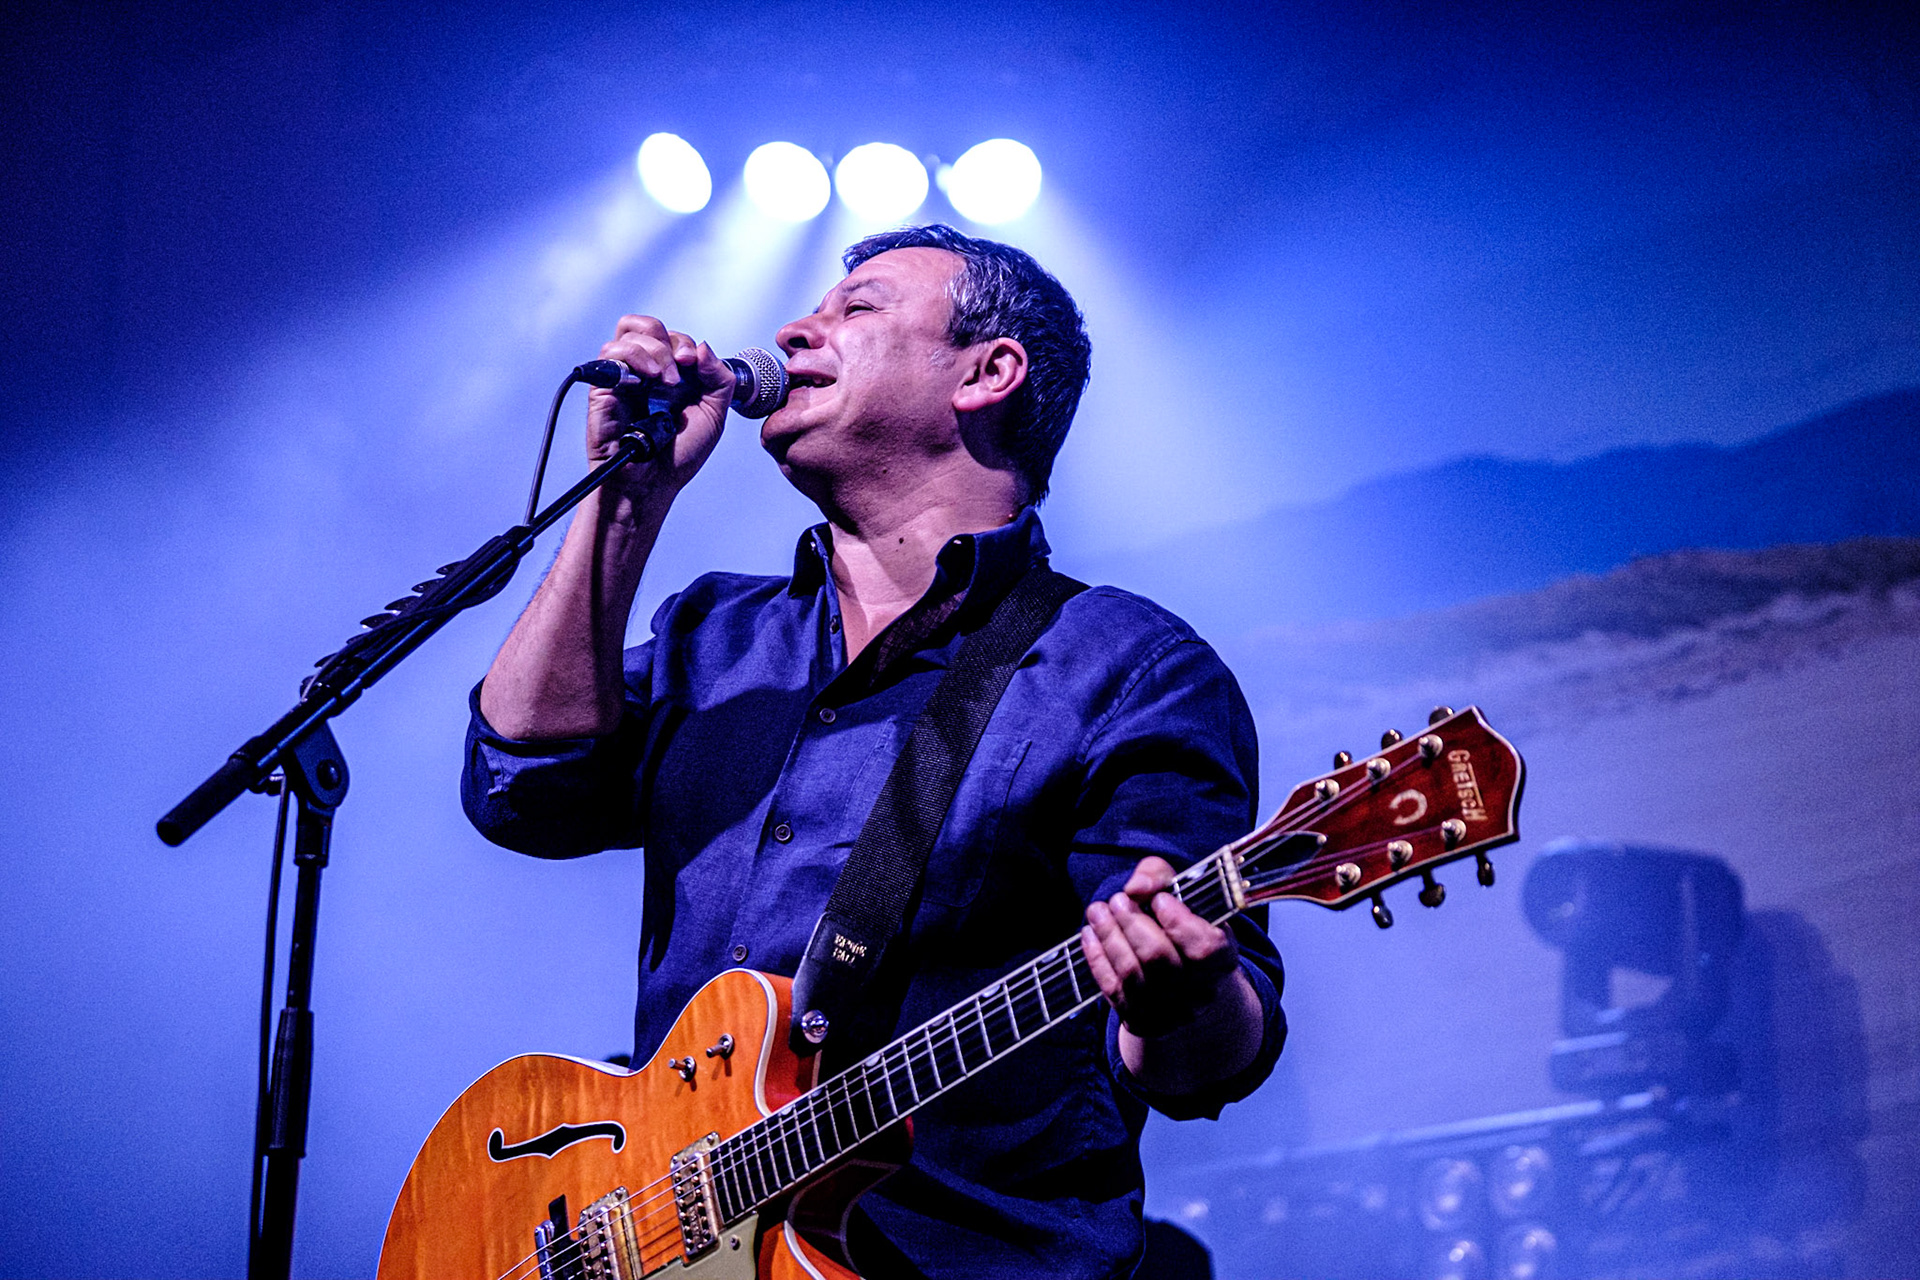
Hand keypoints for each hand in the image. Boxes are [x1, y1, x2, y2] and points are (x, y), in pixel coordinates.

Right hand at [588, 315, 733, 495]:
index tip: (693, 363)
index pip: (670, 337)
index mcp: (668, 374)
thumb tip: (702, 346)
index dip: (684, 343)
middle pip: (644, 326)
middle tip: (680, 365)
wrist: (653, 484)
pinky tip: (646, 383)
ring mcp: (622, 378)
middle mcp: (643, 372)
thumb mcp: (714, 414)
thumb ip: (718, 378)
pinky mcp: (603, 388)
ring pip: (626, 334)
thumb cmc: (679, 455)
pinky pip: (610, 354)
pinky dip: (632, 359)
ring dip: (653, 351)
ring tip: (664, 381)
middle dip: (668, 341)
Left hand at [1081, 856, 1244, 1038]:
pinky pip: (1114, 991)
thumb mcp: (1181, 894)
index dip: (1178, 922)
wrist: (1182, 982)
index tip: (1159, 899)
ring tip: (1096, 911)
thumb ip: (1160, 877)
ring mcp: (1171, 1012)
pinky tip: (1089, 935)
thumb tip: (1136, 888)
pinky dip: (1097, 959)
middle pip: (1159, 959)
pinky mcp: (1143, 1022)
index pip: (1203, 948)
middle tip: (1116, 900)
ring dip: (1109, 938)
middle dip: (1131, 924)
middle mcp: (1201, 992)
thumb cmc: (1180, 927)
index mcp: (1223, 960)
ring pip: (1132, 975)